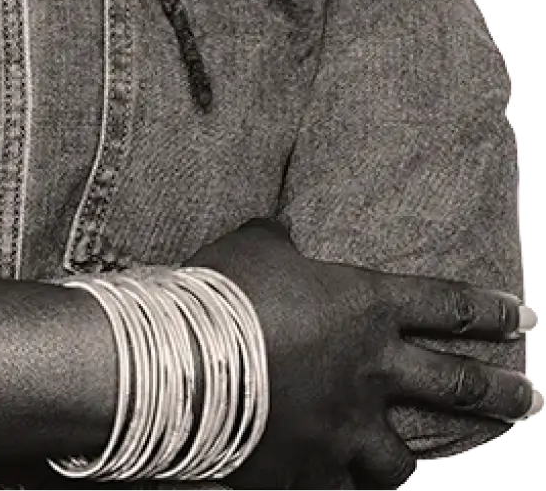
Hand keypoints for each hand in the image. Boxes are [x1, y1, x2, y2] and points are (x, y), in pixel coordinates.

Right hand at [186, 218, 537, 489]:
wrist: (191, 360)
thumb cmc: (225, 291)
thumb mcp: (254, 246)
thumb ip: (278, 242)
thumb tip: (282, 236)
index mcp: (365, 307)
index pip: (444, 305)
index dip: (485, 309)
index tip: (519, 316)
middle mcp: (372, 371)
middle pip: (456, 384)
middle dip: (500, 392)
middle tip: (529, 398)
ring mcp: (347, 430)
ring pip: (400, 463)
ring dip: (401, 465)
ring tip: (403, 471)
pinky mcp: (311, 470)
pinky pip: (332, 489)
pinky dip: (328, 485)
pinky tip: (321, 484)